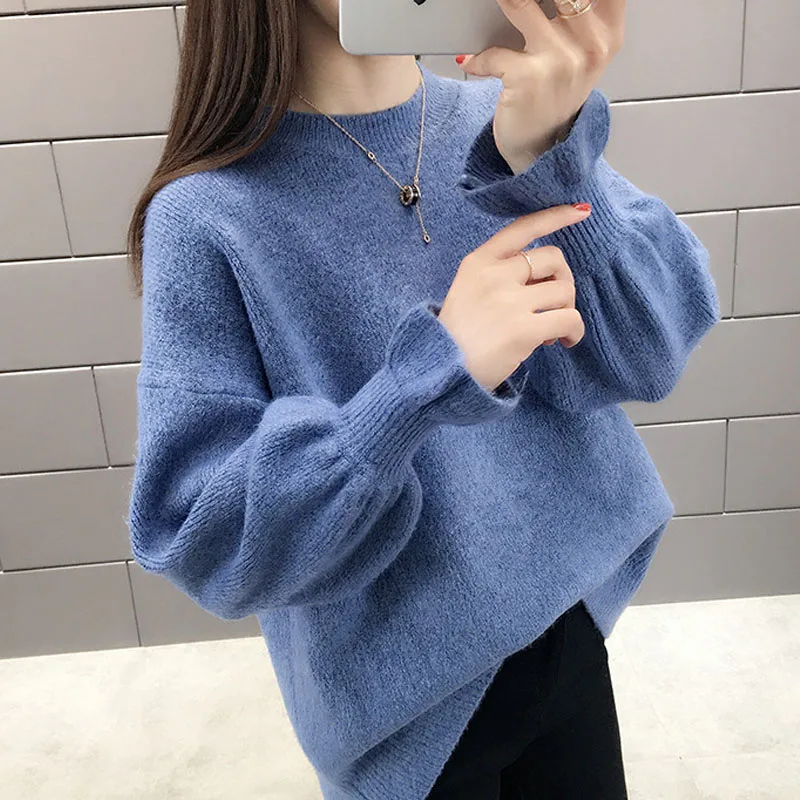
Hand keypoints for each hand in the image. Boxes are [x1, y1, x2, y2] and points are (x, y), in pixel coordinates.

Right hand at [437, 203, 590, 392]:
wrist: (439, 372)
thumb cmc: (456, 336)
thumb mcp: (466, 290)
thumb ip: (498, 276)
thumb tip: (542, 278)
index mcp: (479, 262)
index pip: (523, 228)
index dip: (556, 217)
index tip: (581, 212)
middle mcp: (495, 275)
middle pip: (554, 258)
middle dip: (563, 280)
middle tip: (554, 306)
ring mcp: (509, 302)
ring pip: (565, 290)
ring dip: (566, 310)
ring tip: (550, 332)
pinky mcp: (523, 330)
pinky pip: (569, 319)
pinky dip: (575, 331)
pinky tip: (565, 341)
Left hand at [456, 0, 625, 173]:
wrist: (542, 151)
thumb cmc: (555, 97)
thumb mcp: (582, 53)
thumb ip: (578, 13)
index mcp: (609, 33)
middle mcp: (592, 46)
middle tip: (513, 2)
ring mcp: (561, 63)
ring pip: (520, 5)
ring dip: (502, 4)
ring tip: (492, 7)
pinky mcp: (530, 80)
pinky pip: (494, 52)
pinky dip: (477, 58)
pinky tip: (471, 63)